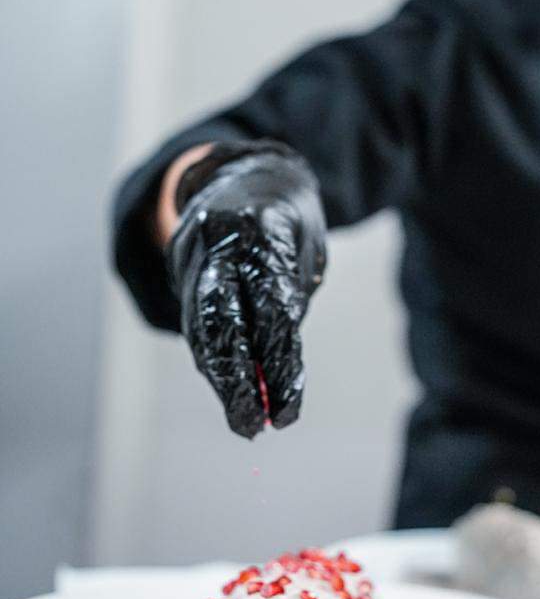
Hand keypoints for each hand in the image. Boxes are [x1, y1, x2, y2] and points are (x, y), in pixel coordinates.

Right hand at [166, 142, 325, 438]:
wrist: (249, 172)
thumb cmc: (288, 223)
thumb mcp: (303, 256)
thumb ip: (286, 309)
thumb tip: (273, 379)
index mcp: (264, 231)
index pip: (270, 310)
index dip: (278, 365)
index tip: (288, 410)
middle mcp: (220, 239)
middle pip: (221, 320)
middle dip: (235, 380)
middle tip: (253, 426)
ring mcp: (191, 248)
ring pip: (200, 324)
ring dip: (221, 377)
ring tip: (244, 418)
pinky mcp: (177, 261)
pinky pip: (192, 316)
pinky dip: (211, 355)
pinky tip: (228, 386)